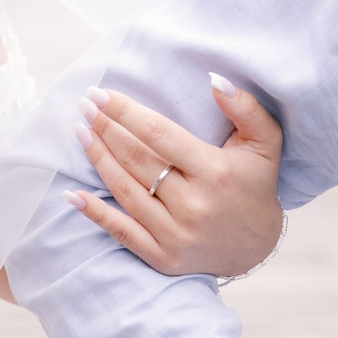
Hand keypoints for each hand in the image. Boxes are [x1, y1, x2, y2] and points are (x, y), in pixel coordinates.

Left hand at [70, 76, 283, 277]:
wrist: (257, 248)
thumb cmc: (255, 185)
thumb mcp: (265, 142)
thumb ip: (245, 107)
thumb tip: (215, 79)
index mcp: (214, 171)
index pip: (159, 134)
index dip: (125, 112)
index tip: (99, 94)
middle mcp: (193, 204)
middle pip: (136, 160)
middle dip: (105, 129)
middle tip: (84, 106)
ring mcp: (176, 234)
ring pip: (125, 191)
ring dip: (97, 159)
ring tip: (81, 132)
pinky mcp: (163, 257)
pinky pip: (121, 232)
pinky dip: (94, 213)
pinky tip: (72, 193)